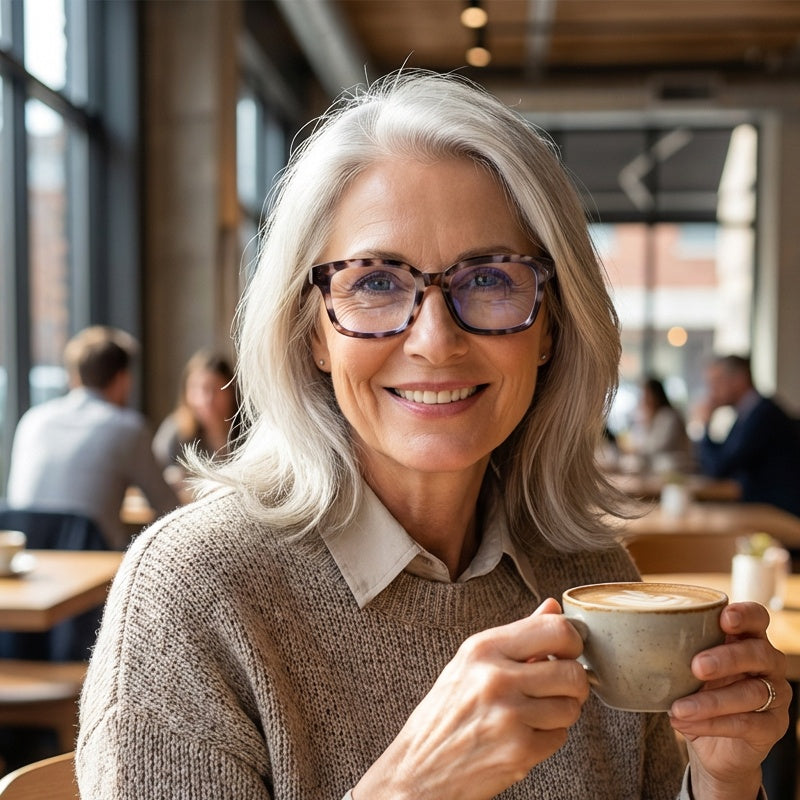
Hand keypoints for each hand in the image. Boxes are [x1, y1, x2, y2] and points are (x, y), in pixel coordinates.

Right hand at [352, 598, 588, 799]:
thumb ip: (517, 636)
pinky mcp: (519, 751)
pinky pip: (560, 737)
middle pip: (572, 671)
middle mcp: (496, 678)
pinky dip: (548, 738)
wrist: (419, 769)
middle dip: (572, 683)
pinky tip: (523, 735)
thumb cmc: (446, 713)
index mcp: (484, 648)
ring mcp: (509, 715)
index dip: (572, 641)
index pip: (554, 629)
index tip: (568, 651)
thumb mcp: (472, 663)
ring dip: (560, 712)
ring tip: (534, 713)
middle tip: (556, 688)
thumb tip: (552, 607)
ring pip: (571, 706)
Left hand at [668, 602, 789, 798]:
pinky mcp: (773, 727)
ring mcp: (776, 696)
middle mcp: (767, 663)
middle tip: (695, 666)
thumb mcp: (679, 666)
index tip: (723, 619)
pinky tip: (684, 724)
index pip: (757, 616)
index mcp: (745, 638)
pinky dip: (713, 724)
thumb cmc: (694, 692)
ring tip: (677, 708)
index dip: (745, 615)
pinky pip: (748, 723)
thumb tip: (600, 634)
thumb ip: (660, 646)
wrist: (713, 746)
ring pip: (753, 693)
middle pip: (758, 653)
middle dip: (726, 658)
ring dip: (712, 700)